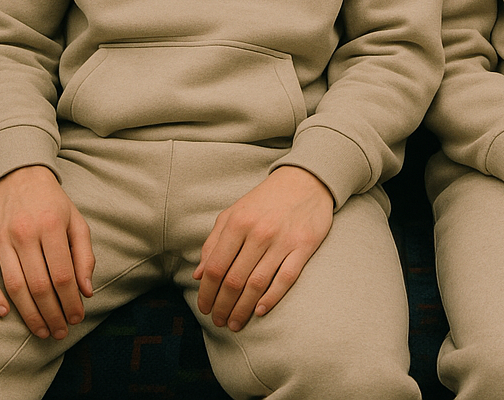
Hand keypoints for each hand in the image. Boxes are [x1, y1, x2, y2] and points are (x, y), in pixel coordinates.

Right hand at [0, 165, 94, 339]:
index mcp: (52, 225)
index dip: (71, 301)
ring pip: (13, 286)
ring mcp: (0, 238)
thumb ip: (84, 254)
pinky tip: (5, 314)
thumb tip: (86, 290)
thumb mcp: (76, 220)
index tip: (77, 318)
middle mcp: (25, 232)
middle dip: (52, 314)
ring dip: (28, 314)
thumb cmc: (52, 202)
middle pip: (39, 285)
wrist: (17, 175)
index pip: (63, 274)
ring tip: (41, 330)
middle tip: (60, 332)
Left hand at [194, 166, 333, 331]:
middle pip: (234, 280)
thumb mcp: (234, 212)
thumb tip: (198, 274)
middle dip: (223, 307)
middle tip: (219, 321)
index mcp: (238, 222)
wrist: (306, 180)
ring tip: (235, 323)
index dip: (206, 293)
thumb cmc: (265, 200)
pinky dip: (271, 299)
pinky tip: (259, 311)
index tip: (204, 309)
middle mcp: (259, 231)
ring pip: (257, 284)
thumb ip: (214, 242)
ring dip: (243, 309)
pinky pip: (285, 279)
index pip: (215, 268)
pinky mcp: (304, 246)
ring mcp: (282, 240)